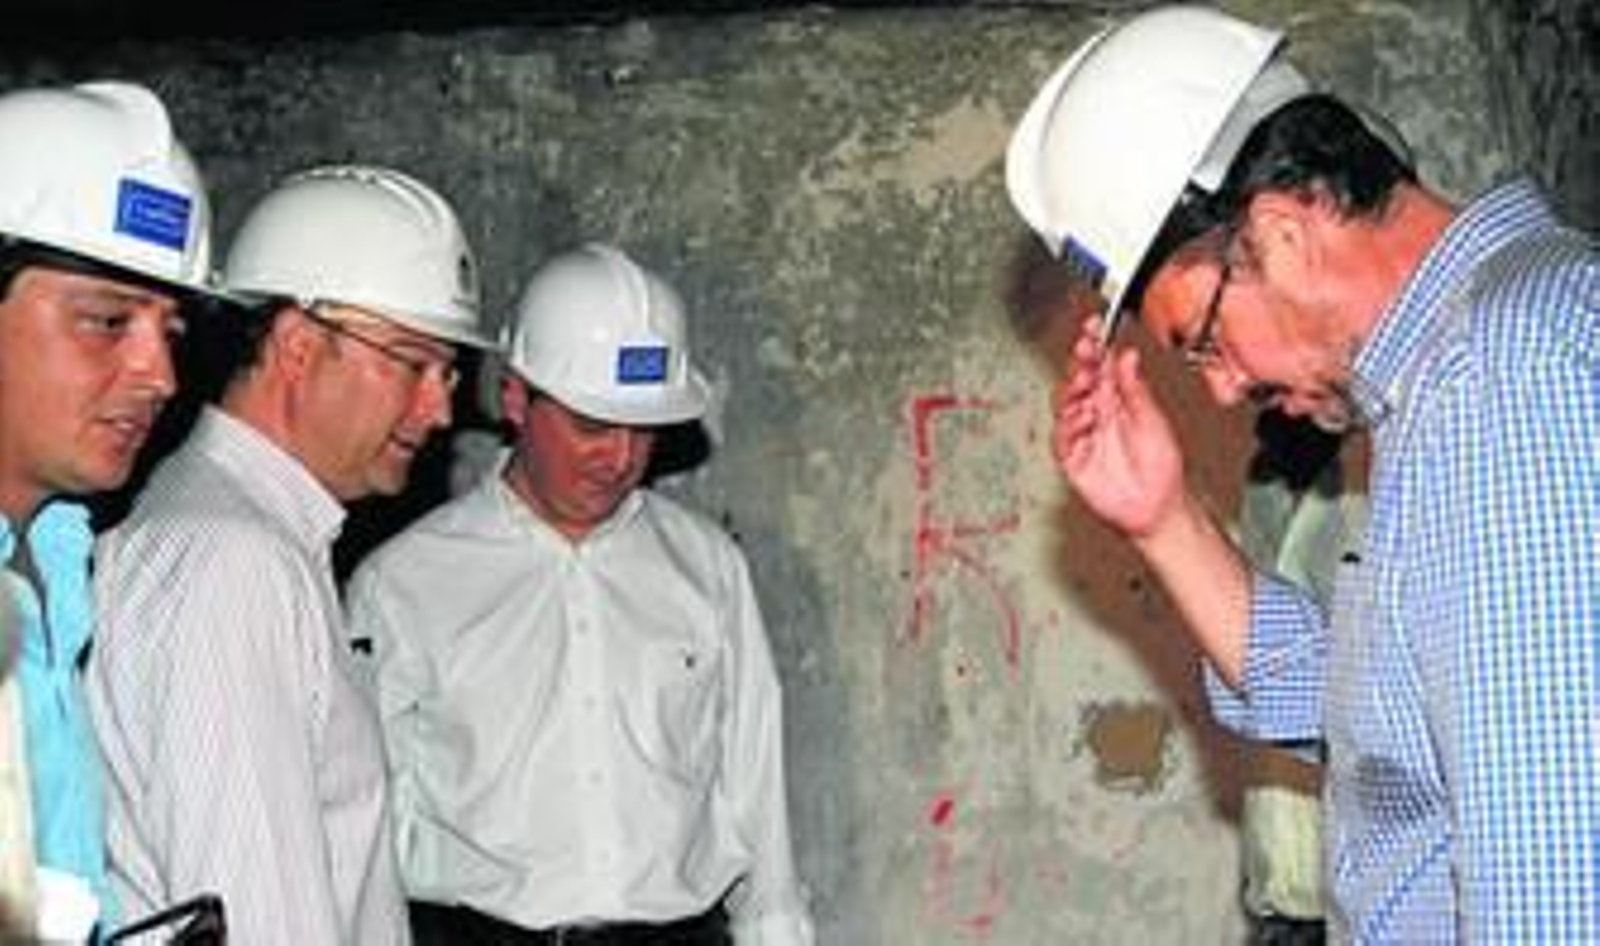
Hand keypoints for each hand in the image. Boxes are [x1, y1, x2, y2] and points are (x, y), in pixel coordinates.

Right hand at [1052, 318, 1185, 537]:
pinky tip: (1082, 417)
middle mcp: (1097, 413)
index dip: (1095, 343)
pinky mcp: (1073, 459)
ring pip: (1065, 404)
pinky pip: (1062, 438)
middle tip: (1085, 349)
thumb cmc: (1160, 466)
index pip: (1100, 364)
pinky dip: (1069, 425)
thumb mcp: (1153, 420)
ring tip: (1084, 381)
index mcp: (1117, 398)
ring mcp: (1083, 434)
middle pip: (1078, 379)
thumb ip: (1135, 389)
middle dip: (1079, 361)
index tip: (1094, 325)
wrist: (1157, 506)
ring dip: (1072, 389)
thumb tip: (1127, 356)